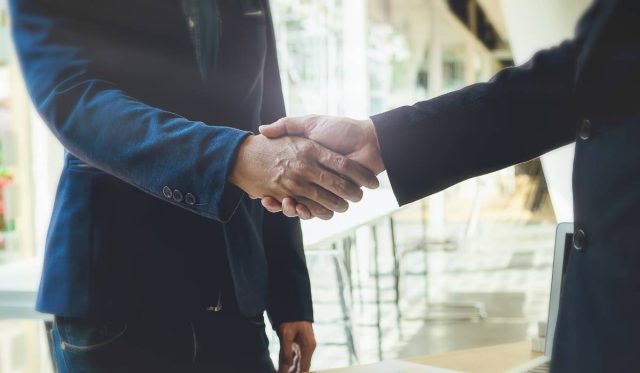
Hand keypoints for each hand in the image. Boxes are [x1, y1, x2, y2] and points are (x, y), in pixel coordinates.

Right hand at [259, 116, 384, 218]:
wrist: (369, 141)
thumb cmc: (340, 129)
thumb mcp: (310, 123)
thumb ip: (287, 124)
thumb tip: (261, 130)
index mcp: (306, 162)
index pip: (282, 178)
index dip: (270, 184)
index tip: (259, 189)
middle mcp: (313, 177)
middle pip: (290, 196)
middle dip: (279, 202)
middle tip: (270, 200)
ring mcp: (324, 189)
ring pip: (301, 206)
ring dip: (291, 209)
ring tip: (285, 203)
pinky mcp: (336, 198)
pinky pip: (318, 211)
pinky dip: (308, 213)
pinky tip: (299, 208)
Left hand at [277, 321, 315, 372]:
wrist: (294, 304)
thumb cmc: (290, 317)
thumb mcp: (286, 334)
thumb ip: (285, 353)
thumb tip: (284, 370)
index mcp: (308, 347)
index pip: (304, 368)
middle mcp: (309, 348)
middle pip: (302, 367)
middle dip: (293, 372)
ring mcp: (305, 346)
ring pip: (298, 362)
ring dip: (291, 369)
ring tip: (281, 372)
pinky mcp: (300, 343)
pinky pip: (295, 356)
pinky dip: (289, 363)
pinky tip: (282, 367)